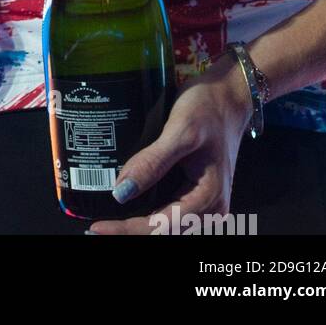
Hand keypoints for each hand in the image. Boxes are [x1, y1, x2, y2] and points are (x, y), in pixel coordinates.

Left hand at [88, 55, 254, 234]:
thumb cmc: (208, 108)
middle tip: (96, 226)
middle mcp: (210, 208)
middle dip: (130, 230)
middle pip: (164, 231)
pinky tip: (127, 204)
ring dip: (138, 224)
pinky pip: (170, 210)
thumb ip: (153, 162)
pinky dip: (148, 212)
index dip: (128, 229)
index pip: (161, 226)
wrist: (229, 94)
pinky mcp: (196, 191)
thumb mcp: (180, 131)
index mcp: (209, 199)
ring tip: (107, 219)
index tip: (97, 227)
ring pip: (167, 224)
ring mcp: (205, 201)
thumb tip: (121, 192)